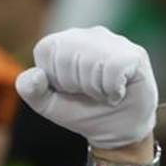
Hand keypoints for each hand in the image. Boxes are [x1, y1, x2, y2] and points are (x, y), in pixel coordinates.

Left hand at [15, 26, 157, 148]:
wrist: (116, 130)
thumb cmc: (81, 111)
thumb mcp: (48, 105)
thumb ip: (31, 90)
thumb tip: (35, 74)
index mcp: (61, 43)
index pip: (46, 50)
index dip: (54, 78)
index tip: (67, 89)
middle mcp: (86, 35)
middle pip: (67, 57)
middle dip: (74, 85)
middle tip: (88, 93)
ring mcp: (113, 41)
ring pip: (91, 61)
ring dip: (95, 89)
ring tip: (102, 92)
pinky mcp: (134, 54)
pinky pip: (114, 68)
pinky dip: (112, 89)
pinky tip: (117, 92)